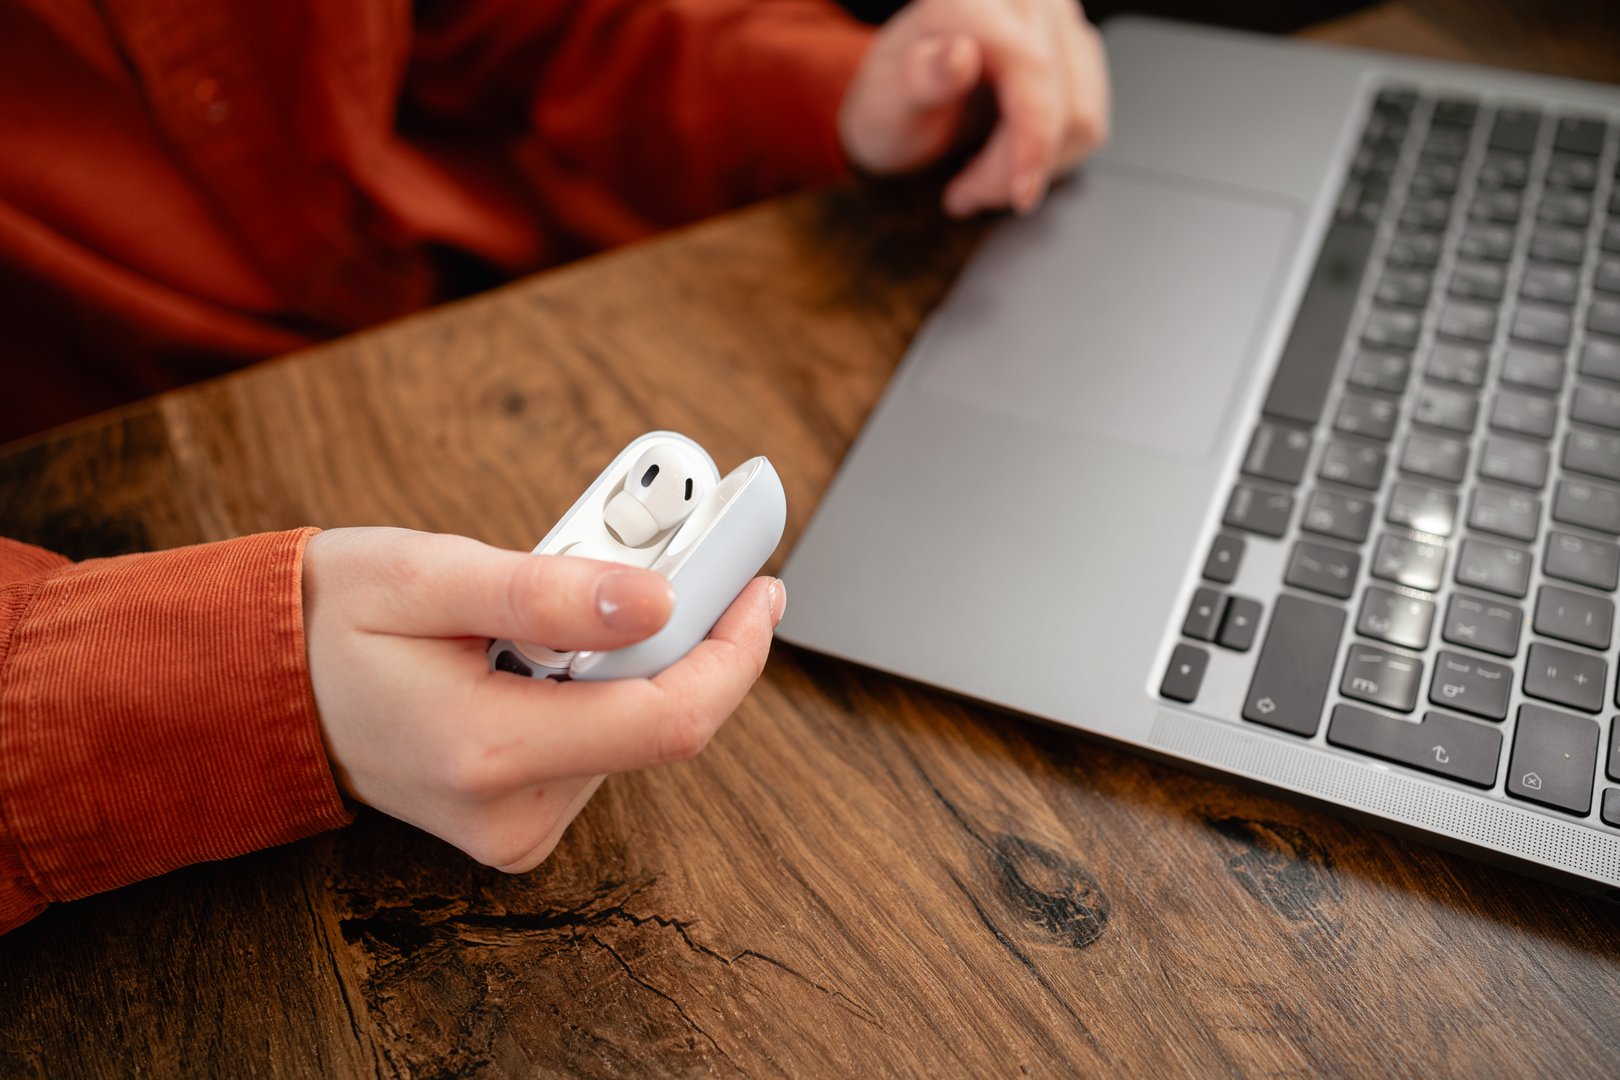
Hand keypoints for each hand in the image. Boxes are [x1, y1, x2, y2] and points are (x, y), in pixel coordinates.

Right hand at [301, 528, 783, 871]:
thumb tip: (657, 600)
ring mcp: (515, 828)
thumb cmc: (334, 621)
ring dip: (632, 654)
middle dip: (677, 631)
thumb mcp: (427, 575)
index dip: (732, 652)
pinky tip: (554, 648)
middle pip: (658, 723)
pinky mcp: (520, 820)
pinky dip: (601, 684)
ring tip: (570, 598)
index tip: (759, 586)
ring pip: (633, 731)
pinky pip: (601, 743)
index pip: (668, 721)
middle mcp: (510, 813)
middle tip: (664, 552)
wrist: (264, 688)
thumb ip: (543, 592)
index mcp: (487, 754)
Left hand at [838, 0, 1109, 216]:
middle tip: (964, 194)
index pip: (1032, 69)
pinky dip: (1048, 159)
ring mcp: (1059, 23)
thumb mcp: (886, 99)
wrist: (903, 96)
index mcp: (972, 0)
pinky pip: (1087, 122)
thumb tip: (961, 56)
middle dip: (1014, 168)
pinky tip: (1005, 161)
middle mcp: (1027, 0)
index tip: (1019, 195)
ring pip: (1082, 118)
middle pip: (1061, 102)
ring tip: (977, 179)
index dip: (1033, 140)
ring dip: (1033, 168)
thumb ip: (919, 77)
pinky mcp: (1077, 52)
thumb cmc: (891, 98)